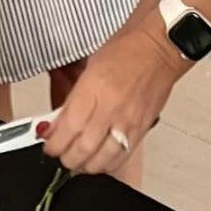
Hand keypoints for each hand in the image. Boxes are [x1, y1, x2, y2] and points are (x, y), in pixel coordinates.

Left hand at [42, 14, 185, 174]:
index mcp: (94, 87)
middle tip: (61, 156)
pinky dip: (107, 164)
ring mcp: (128, 121)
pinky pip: (121, 156)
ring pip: (102, 158)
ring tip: (78, 162)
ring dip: (86, 165)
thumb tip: (57, 122)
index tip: (49, 145)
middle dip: (67, 158)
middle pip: (83, 148)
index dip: (54, 143)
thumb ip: (74, 98)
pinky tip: (99, 161)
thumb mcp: (90, 67)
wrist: (162, 45)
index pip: (68, 127)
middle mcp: (111, 107)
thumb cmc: (128, 48)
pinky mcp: (141, 129)